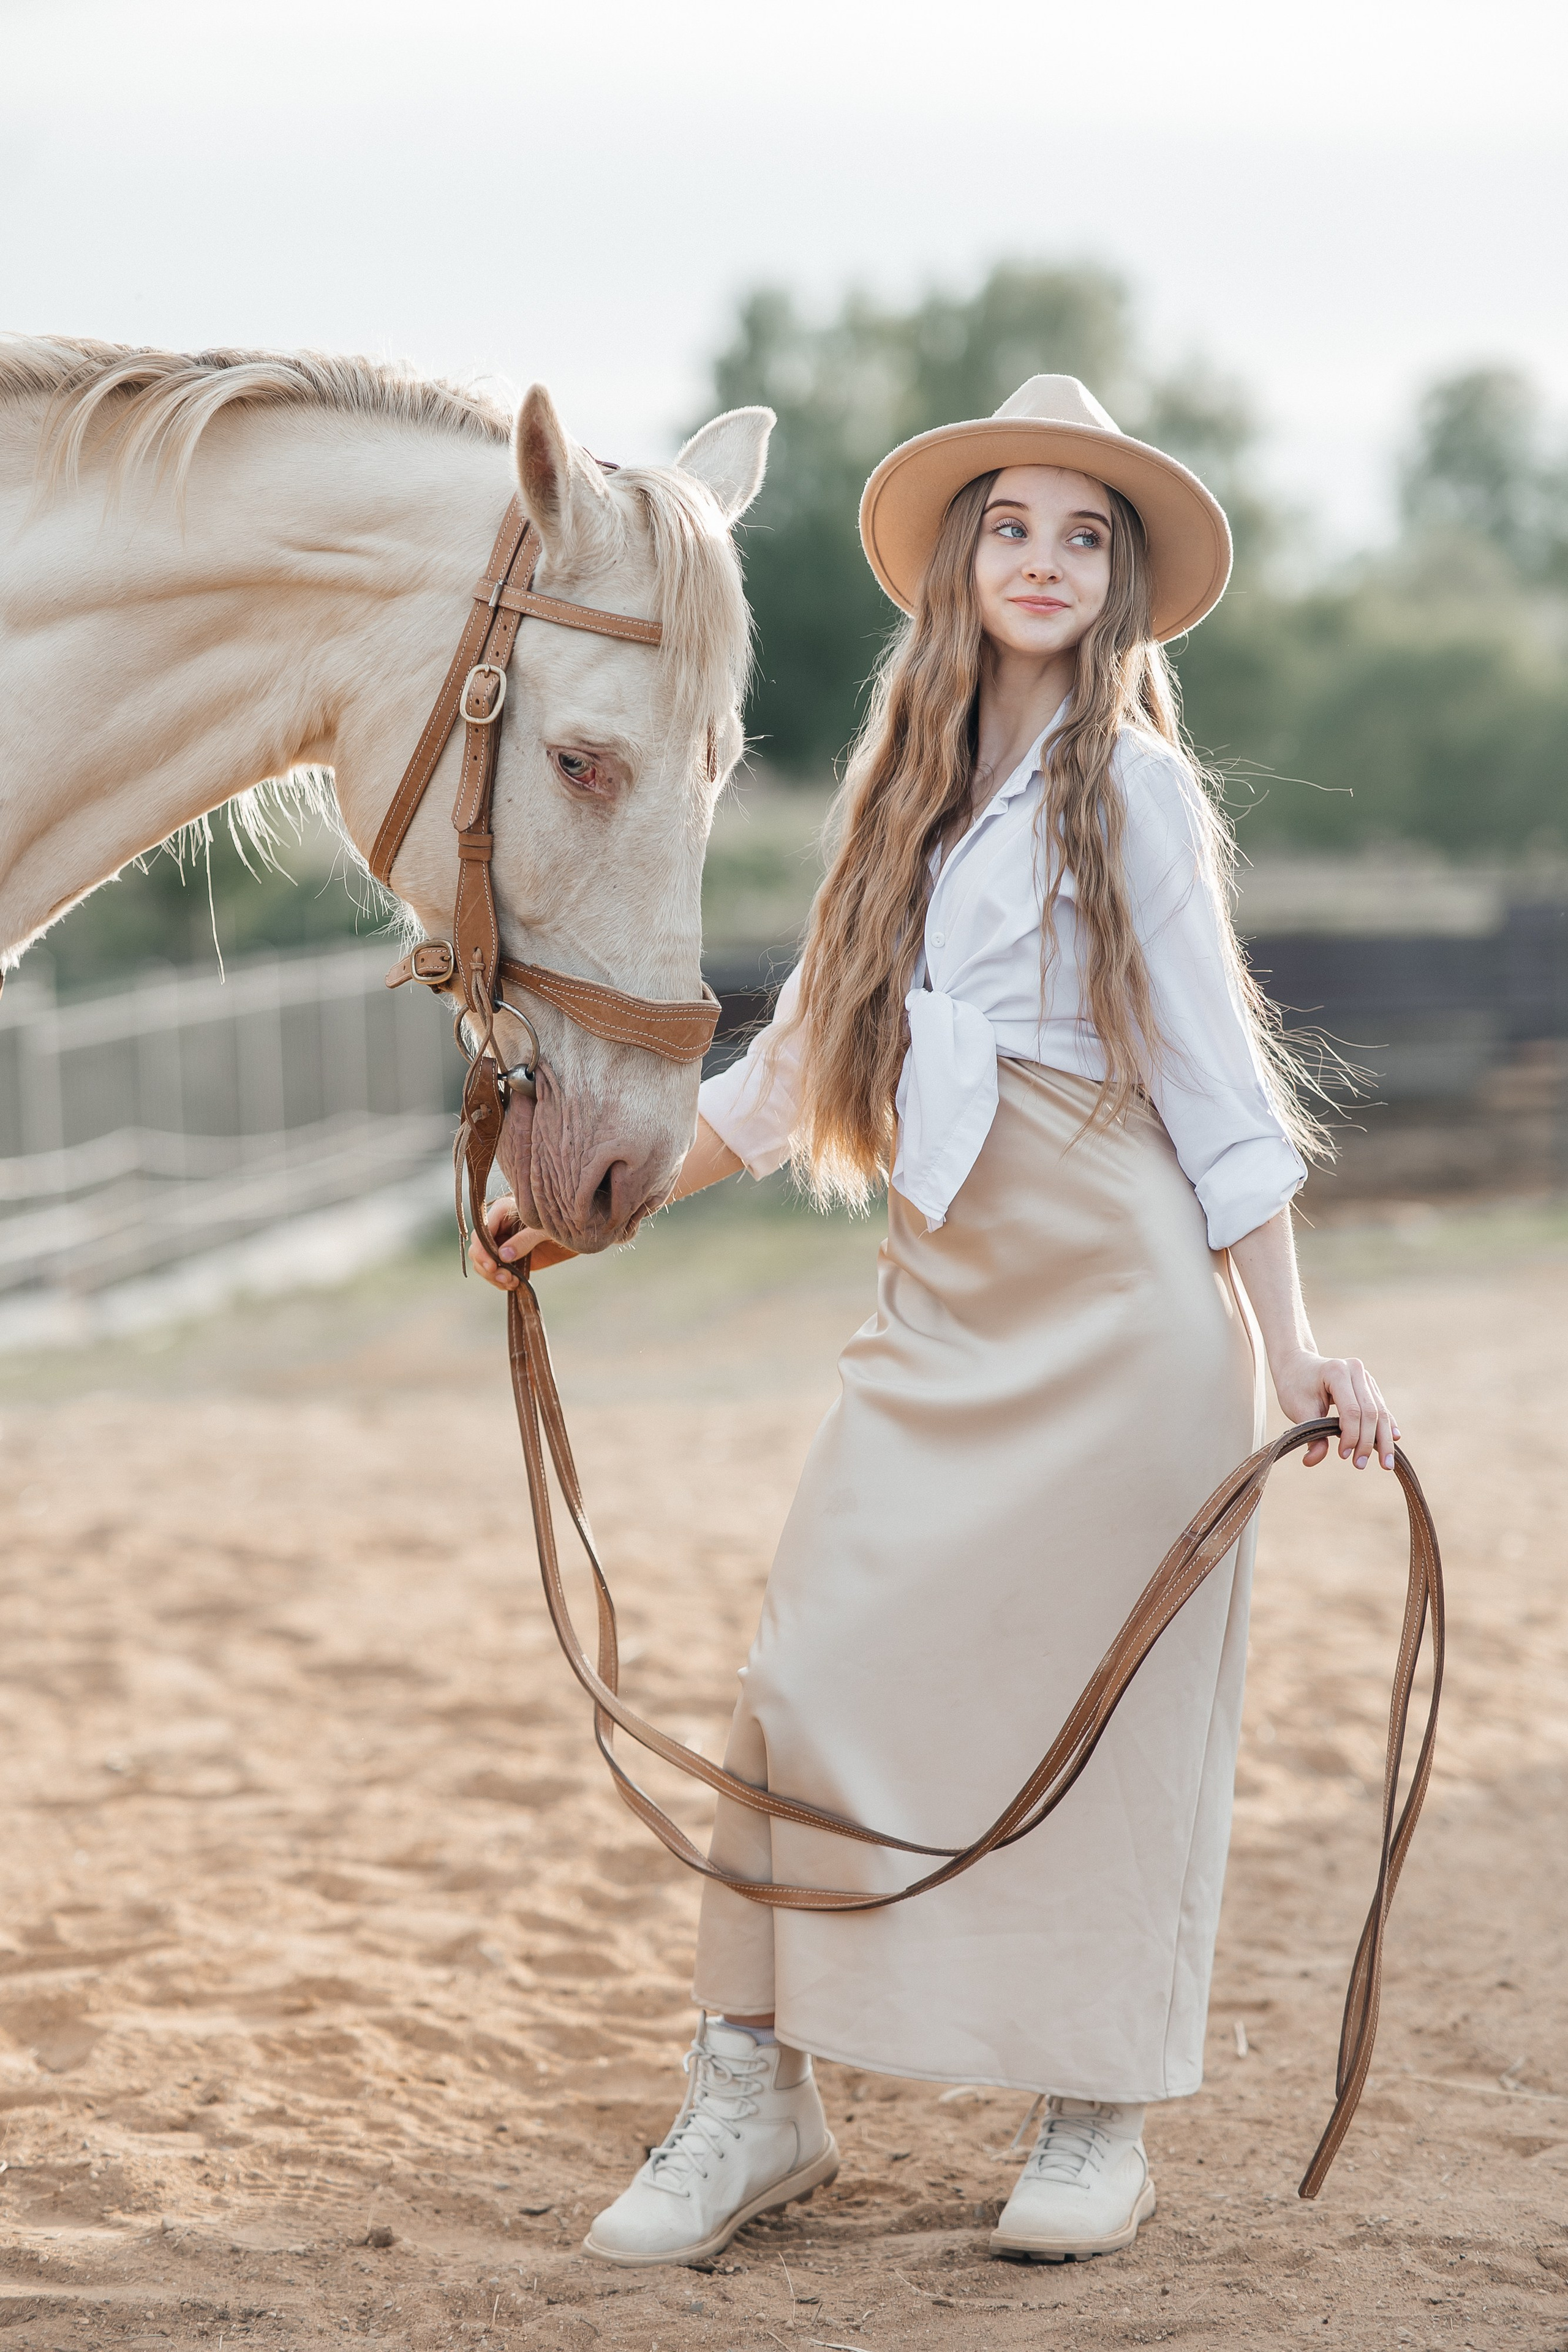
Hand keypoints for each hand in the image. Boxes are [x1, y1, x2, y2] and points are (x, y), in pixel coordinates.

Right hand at [467, 1194, 576, 1291]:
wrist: (578, 1232)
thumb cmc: (561, 1221)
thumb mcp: (543, 1229)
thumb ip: (524, 1240)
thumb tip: (502, 1256)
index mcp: (503, 1211)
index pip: (482, 1230)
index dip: (482, 1249)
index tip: (492, 1266)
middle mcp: (499, 1227)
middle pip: (478, 1248)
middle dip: (487, 1266)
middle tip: (504, 1277)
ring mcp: (504, 1243)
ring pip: (484, 1262)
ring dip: (493, 1276)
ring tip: (511, 1282)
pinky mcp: (512, 1258)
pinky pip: (497, 1271)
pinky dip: (501, 1280)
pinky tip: (513, 1284)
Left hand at [1270, 1348, 1399, 1470]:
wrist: (1297, 1365)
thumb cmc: (1295, 1386)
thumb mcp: (1297, 1410)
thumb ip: (1310, 1435)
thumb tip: (1312, 1461)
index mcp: (1336, 1372)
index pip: (1351, 1410)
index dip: (1351, 1435)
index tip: (1344, 1455)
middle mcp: (1355, 1370)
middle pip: (1370, 1412)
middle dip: (1368, 1442)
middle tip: (1360, 1465)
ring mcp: (1365, 1377)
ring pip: (1380, 1411)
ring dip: (1383, 1439)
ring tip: (1385, 1464)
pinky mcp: (1369, 1385)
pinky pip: (1381, 1408)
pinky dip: (1386, 1426)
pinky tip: (1393, 1440)